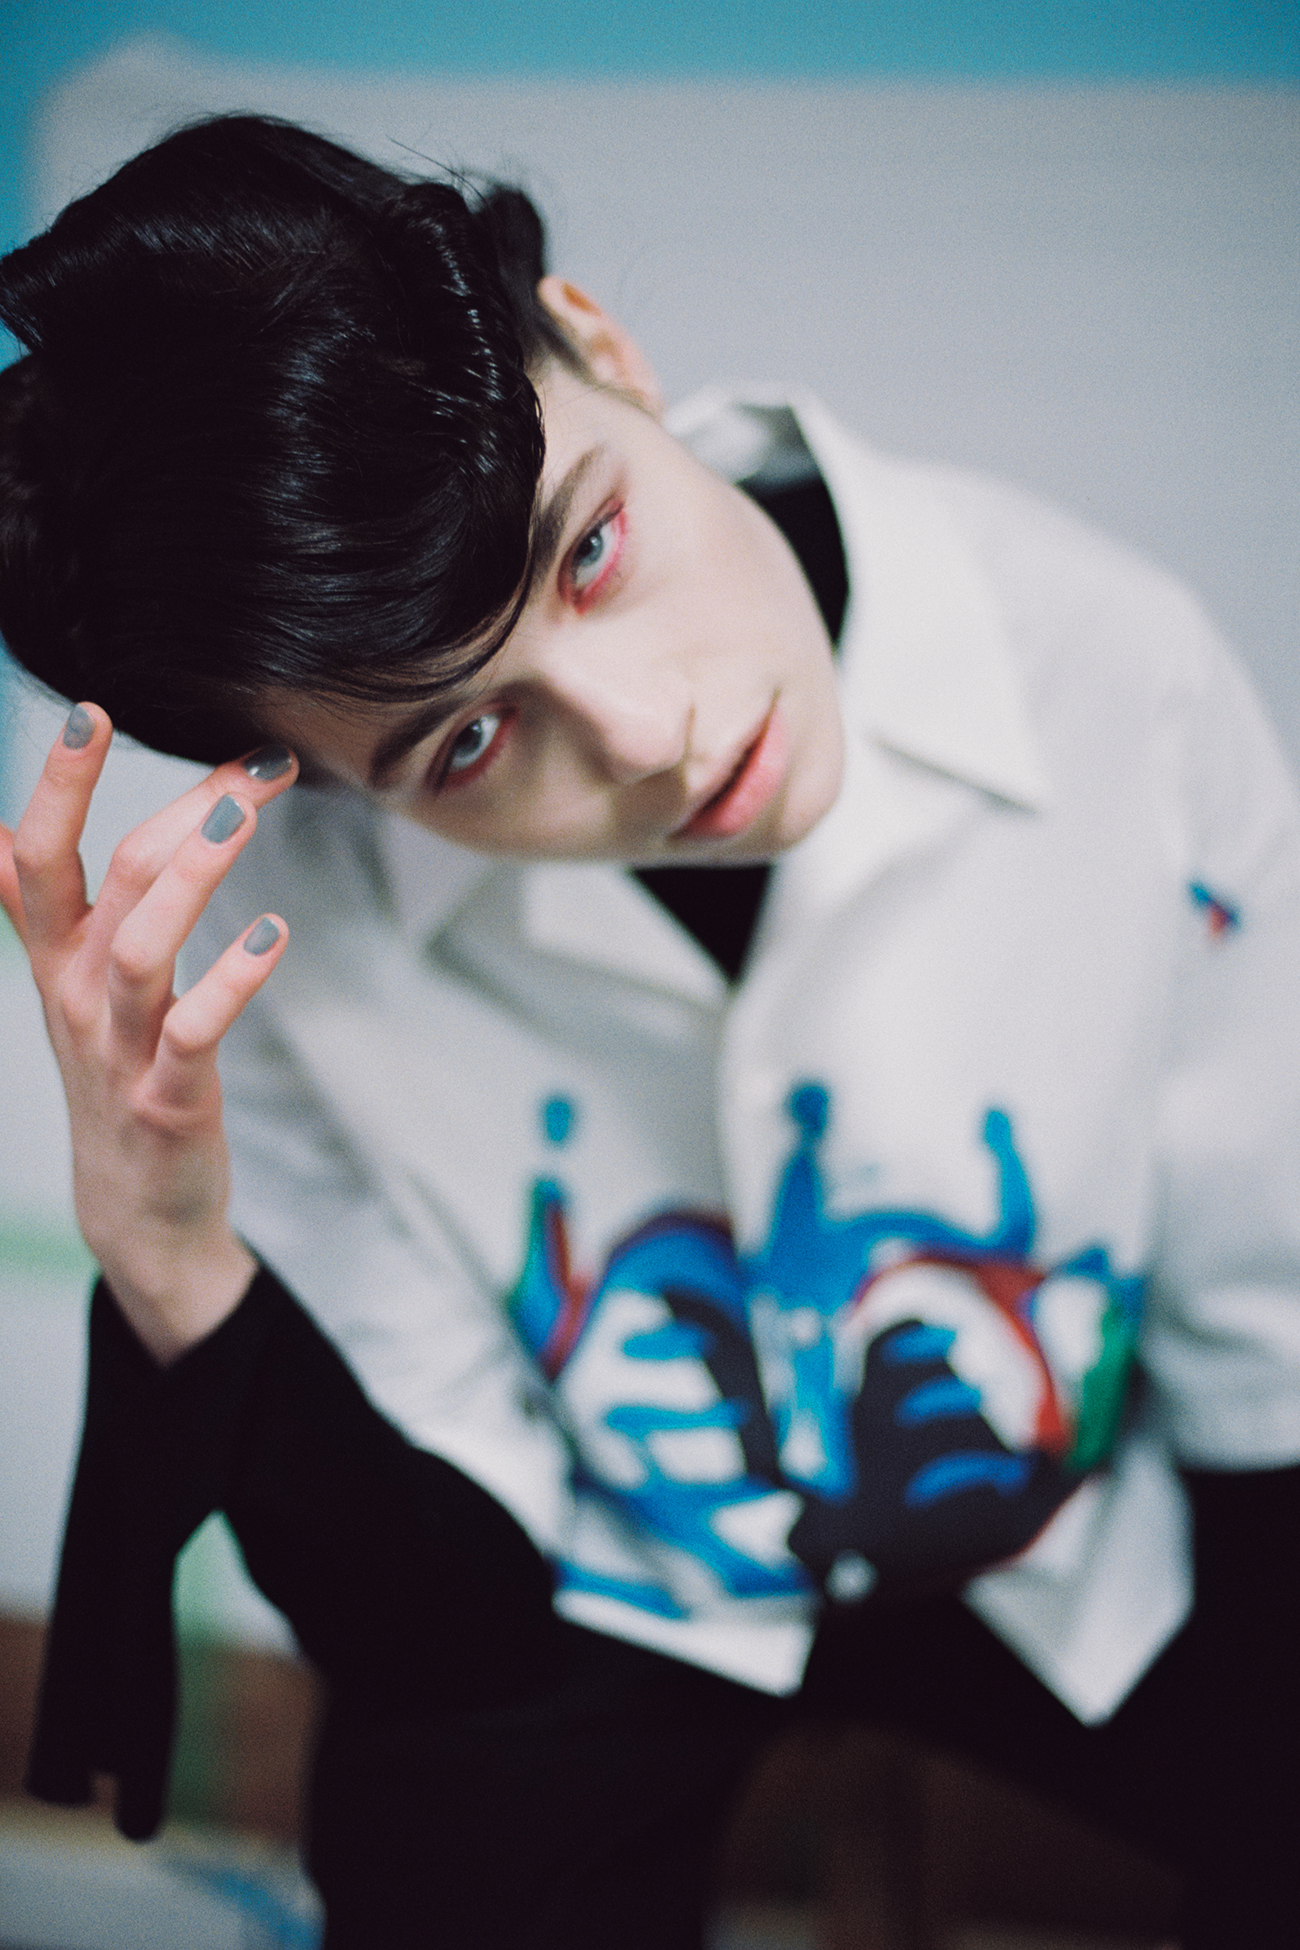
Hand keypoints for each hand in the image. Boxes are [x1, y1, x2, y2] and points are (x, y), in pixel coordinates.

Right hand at [0, 704, 296, 1362]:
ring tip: (245, 818)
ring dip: (193, 877)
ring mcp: (119, 1050)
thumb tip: (5, 829)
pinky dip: (233, 981)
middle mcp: (75, 995)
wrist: (134, 1207)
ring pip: (141, 948)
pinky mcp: (167, 1100)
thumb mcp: (70, 988)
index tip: (90, 711)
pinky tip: (274, 933)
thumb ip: (50, 909)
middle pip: (103, 882)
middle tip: (245, 761)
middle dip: (168, 810)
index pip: (33, 855)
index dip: (55, 785)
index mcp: (54, 958)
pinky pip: (194, 1034)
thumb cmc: (118, 1074)